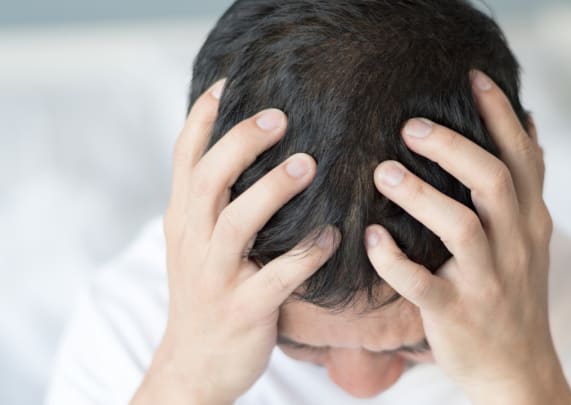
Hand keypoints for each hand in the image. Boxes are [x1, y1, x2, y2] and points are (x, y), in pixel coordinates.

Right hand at [131, 80, 339, 404]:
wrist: (194, 365)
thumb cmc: (205, 294)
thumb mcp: (195, 245)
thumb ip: (211, 202)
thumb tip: (241, 152)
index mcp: (182, 221)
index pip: (184, 160)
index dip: (202, 119)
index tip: (228, 85)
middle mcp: (193, 242)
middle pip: (209, 179)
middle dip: (242, 143)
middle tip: (279, 118)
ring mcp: (215, 277)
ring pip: (238, 223)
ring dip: (274, 190)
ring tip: (309, 165)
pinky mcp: (243, 310)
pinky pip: (278, 277)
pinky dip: (307, 253)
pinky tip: (332, 234)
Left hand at [364, 71, 570, 403]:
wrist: (518, 369)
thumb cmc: (515, 294)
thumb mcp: (532, 238)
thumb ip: (526, 185)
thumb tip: (529, 124)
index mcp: (531, 222)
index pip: (522, 157)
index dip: (500, 115)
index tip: (474, 77)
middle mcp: (515, 246)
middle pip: (491, 180)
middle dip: (451, 146)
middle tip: (410, 126)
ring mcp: (487, 281)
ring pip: (460, 226)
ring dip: (418, 194)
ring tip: (382, 172)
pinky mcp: (456, 314)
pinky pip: (421, 282)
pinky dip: (393, 258)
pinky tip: (372, 236)